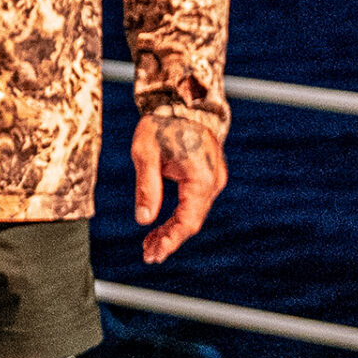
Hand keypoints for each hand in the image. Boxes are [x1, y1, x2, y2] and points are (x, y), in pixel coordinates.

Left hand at [131, 111, 226, 265]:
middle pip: (192, 221)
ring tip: (150, 245)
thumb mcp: (145, 154)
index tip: (153, 254)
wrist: (182, 102)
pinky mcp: (208, 176)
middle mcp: (213, 181)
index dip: (170, 240)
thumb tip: (144, 220)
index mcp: (200, 177)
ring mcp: (214, 179)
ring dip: (173, 230)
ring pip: (194, 214)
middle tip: (148, 255)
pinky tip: (161, 227)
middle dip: (170, 239)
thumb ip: (147, 187)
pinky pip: (195, 203)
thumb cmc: (161, 124)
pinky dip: (179, 216)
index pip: (188, 220)